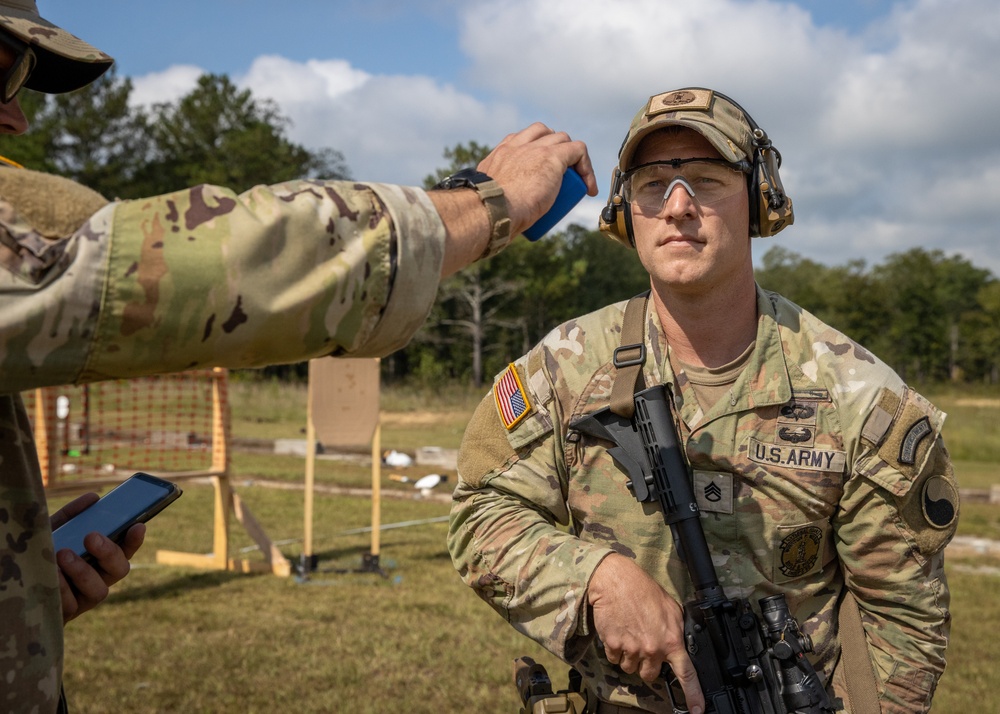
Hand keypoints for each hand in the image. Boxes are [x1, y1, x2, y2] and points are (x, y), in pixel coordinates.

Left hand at [51, 493, 145, 622]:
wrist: (15, 584)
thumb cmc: (40, 554)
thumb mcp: (53, 532)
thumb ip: (72, 516)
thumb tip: (94, 498)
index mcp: (100, 559)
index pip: (126, 549)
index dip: (135, 540)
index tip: (138, 525)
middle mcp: (99, 579)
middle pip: (120, 569)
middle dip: (109, 552)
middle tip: (91, 536)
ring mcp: (84, 599)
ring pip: (100, 590)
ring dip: (83, 571)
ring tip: (63, 554)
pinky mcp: (67, 615)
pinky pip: (71, 604)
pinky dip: (61, 586)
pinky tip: (50, 573)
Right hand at [477, 122, 597, 236]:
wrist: (492, 210)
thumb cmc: (487, 213)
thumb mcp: (487, 200)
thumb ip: (491, 200)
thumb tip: (497, 217)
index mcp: (499, 154)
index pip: (522, 140)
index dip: (535, 149)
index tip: (541, 170)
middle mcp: (516, 146)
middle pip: (543, 134)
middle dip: (554, 148)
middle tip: (559, 174)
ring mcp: (535, 149)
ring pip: (562, 139)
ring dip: (571, 157)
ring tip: (577, 182)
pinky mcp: (552, 156)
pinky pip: (578, 150)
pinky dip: (586, 167)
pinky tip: (588, 188)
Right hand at [588, 553, 704, 713]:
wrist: (615, 580)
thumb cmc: (641, 589)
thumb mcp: (670, 607)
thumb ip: (676, 629)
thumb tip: (679, 642)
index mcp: (671, 639)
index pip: (686, 673)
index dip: (693, 694)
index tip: (697, 709)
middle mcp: (652, 648)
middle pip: (650, 675)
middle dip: (646, 664)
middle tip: (642, 644)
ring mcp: (632, 649)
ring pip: (630, 668)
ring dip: (629, 656)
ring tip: (629, 633)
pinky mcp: (613, 646)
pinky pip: (614, 659)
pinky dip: (615, 649)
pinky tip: (618, 631)